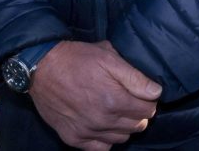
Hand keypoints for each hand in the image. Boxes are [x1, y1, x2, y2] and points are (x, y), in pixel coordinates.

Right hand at [27, 40, 160, 149]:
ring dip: (124, 127)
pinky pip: (100, 149)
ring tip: (116, 112)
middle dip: (139, 114)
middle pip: (137, 126)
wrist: (41, 68)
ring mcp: (87, 132)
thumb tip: (156, 92)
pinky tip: (103, 126)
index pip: (148, 110)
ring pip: (121, 139)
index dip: (148, 101)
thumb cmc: (77, 59)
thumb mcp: (109, 57)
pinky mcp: (73, 138)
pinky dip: (106, 140)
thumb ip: (135, 77)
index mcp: (114, 100)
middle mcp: (103, 120)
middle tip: (129, 101)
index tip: (142, 94)